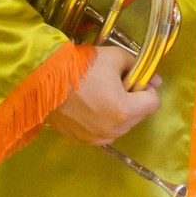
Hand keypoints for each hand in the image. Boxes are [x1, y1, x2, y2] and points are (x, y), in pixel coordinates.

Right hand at [45, 45, 160, 144]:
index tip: (133, 79)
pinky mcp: (80, 139)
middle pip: (139, 115)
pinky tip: (89, 104)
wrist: (41, 80)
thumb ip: (139, 67)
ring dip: (119, 111)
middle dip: (133, 100)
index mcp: (124, 111)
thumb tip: (154, 80)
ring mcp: (95, 138)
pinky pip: (102, 131)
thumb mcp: (116, 57)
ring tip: (101, 93)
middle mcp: (112, 130)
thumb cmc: (81, 67)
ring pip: (121, 125)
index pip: (153, 103)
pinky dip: (102, 119)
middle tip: (116, 84)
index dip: (147, 88)